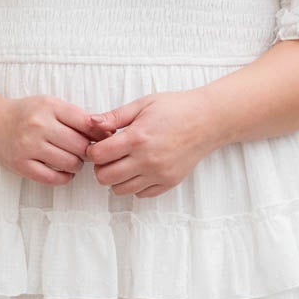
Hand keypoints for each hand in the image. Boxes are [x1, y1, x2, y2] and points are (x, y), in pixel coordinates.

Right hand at [0, 93, 100, 184]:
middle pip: (81, 146)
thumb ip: (77, 117)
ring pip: (70, 163)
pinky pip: (54, 179)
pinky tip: (64, 171)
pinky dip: (65, 177)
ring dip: (77, 165)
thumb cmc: (27, 115)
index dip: (100, 134)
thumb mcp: (50, 105)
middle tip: (85, 151)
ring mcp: (28, 146)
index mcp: (49, 106)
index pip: (87, 123)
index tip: (102, 139)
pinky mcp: (22, 165)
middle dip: (88, 151)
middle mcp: (38, 125)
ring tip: (73, 160)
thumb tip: (108, 132)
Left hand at [84, 89, 220, 195]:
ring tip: (123, 163)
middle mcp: (147, 160)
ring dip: (116, 178)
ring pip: (120, 190)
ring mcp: (158, 174)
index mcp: (137, 138)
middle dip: (101, 167)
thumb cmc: (176, 108)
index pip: (99, 156)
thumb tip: (91, 122)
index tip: (98, 146)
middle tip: (108, 156)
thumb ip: (115, 116)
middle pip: (105, 178)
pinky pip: (141, 194)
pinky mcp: (168, 182)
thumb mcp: (143, 104)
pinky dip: (135, 185)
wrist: (207, 120)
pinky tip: (139, 170)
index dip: (93, 151)